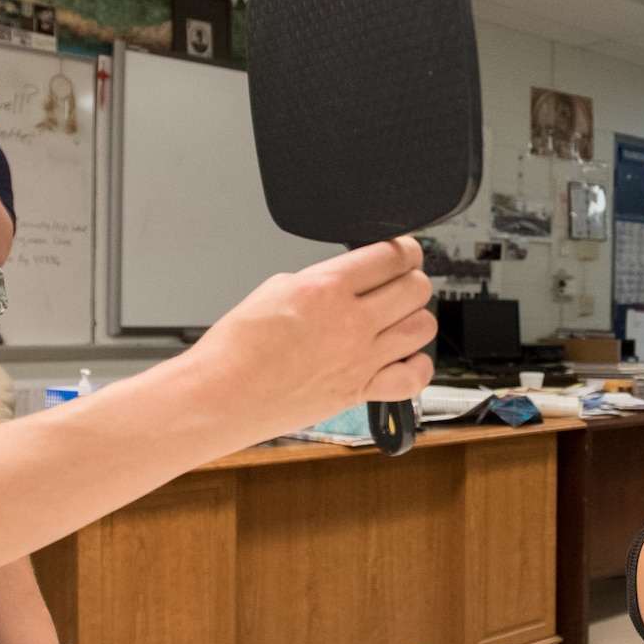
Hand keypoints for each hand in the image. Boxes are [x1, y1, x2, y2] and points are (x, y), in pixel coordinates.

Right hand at [187, 237, 435, 441]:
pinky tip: (403, 358)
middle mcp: (350, 322)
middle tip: (400, 282)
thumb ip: (321, 279)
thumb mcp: (275, 288)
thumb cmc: (235, 348)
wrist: (221, 395)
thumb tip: (346, 279)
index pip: (391, 256)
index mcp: (326, 288)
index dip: (405, 249)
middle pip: (415, 288)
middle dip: (411, 279)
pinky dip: (416, 366)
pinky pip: (414, 377)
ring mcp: (360, 359)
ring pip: (422, 327)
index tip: (404, 251)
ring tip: (400, 318)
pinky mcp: (359, 392)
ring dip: (416, 317)